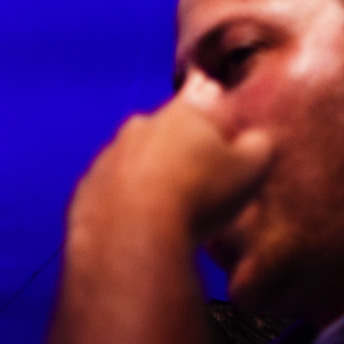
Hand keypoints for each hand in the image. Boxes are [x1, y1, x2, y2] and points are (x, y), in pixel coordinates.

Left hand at [68, 89, 271, 251]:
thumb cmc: (199, 198)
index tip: (225, 159)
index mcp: (183, 113)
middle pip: (165, 136)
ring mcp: (108, 158)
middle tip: (198, 193)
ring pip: (133, 166)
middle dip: (180, 157)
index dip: (218, 133)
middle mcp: (140, 128)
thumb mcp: (251, 170)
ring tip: (168, 219)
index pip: (206, 108)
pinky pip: (109, 198)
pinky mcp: (86, 193)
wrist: (133, 235)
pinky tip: (139, 232)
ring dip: (148, 184)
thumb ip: (257, 148)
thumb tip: (255, 141)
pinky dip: (122, 211)